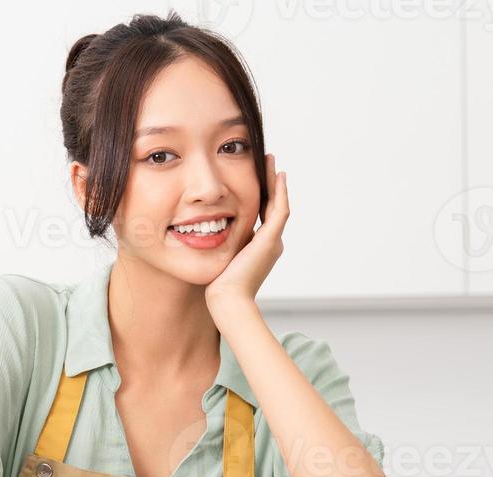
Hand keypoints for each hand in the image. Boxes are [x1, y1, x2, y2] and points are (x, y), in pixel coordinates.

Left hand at [204, 152, 288, 311]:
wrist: (227, 299)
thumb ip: (225, 244)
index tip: (256, 175)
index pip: (263, 214)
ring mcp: (273, 242)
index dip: (262, 194)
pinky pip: (279, 210)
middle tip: (268, 161)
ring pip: (278, 204)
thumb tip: (212, 234)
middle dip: (270, 183)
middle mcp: (272, 243)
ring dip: (275, 182)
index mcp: (261, 247)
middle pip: (273, 206)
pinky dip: (280, 192)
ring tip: (271, 162)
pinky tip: (277, 175)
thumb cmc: (219, 285)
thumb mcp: (222, 258)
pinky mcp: (270, 241)